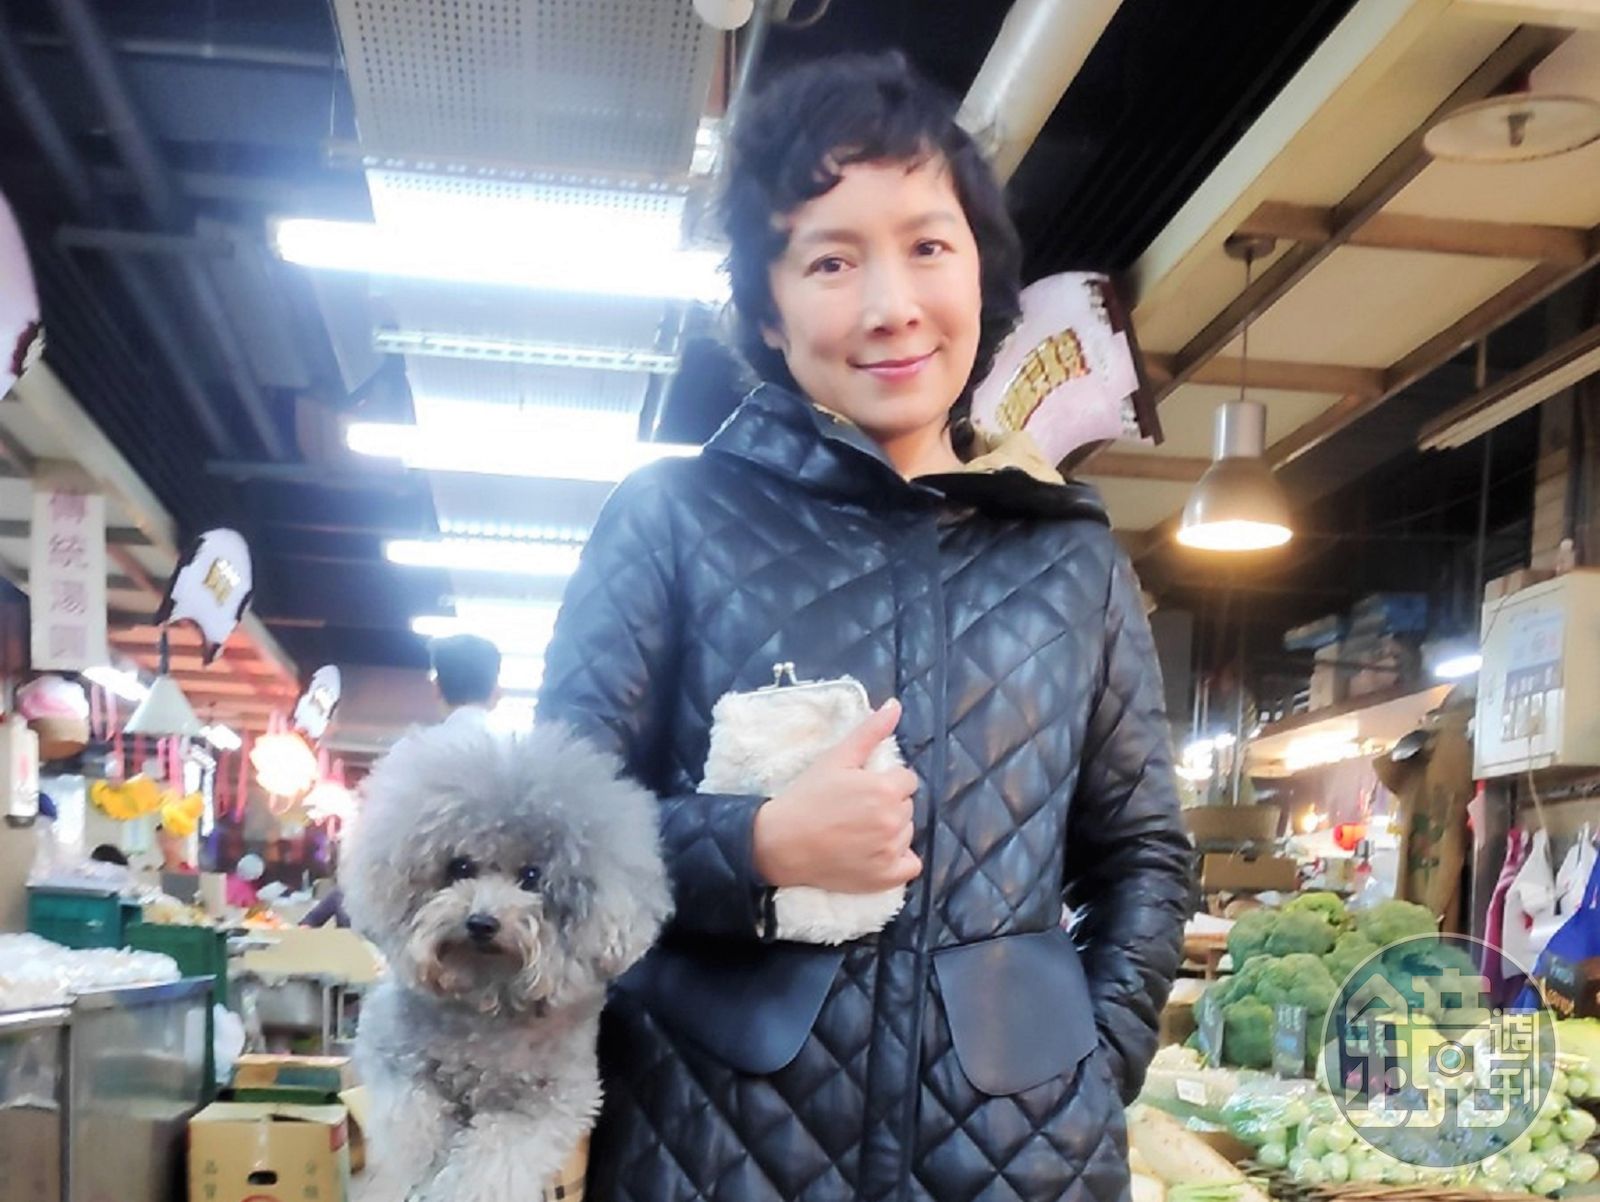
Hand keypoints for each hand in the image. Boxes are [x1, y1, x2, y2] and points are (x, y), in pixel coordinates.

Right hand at [752, 699, 921, 892]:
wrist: (782, 843)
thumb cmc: (807, 797)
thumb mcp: (837, 758)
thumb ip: (870, 732)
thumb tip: (895, 705)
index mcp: (885, 789)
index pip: (906, 780)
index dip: (885, 781)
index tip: (862, 789)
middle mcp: (893, 820)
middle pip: (907, 806)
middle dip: (888, 804)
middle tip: (856, 810)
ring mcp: (891, 851)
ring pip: (907, 832)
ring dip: (891, 831)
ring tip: (859, 831)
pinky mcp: (886, 877)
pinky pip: (911, 865)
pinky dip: (900, 860)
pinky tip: (877, 854)